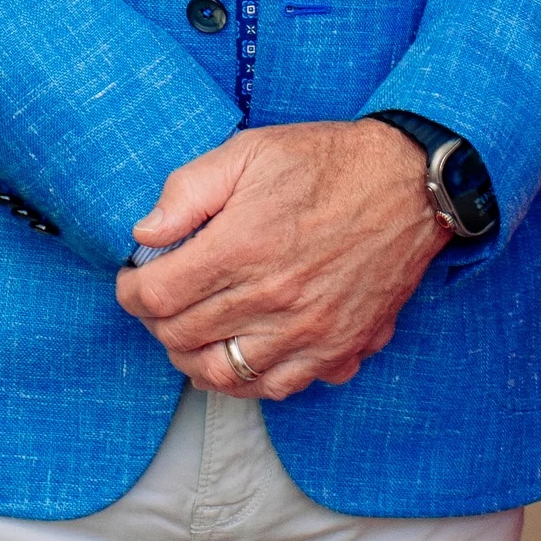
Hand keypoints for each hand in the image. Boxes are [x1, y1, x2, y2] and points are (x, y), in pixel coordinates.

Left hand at [116, 120, 445, 398]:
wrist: (410, 185)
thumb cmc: (327, 163)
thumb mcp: (248, 152)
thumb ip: (188, 191)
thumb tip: (146, 233)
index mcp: (242, 247)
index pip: (156, 296)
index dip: (131, 291)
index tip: (133, 280)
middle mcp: (271, 299)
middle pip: (182, 338)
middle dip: (156, 322)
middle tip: (160, 302)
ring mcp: (306, 332)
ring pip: (222, 375)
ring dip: (193, 358)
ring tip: (190, 333)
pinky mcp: (338, 349)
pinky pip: (276, 388)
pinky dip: (247, 379)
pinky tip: (239, 353)